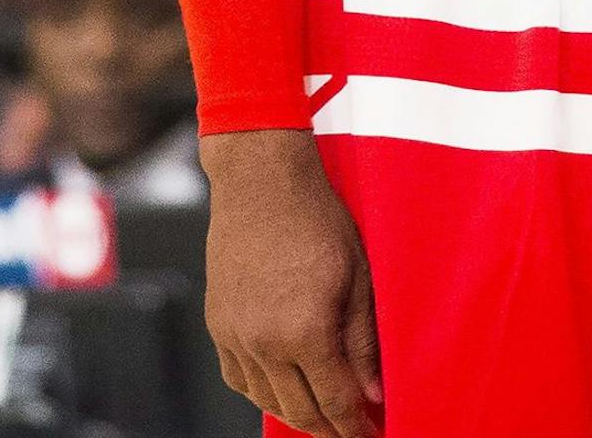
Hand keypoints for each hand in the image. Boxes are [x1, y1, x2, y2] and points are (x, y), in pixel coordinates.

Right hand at [202, 128, 381, 437]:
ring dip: (297, 414)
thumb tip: (373, 391)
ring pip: (266, 400)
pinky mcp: (218, 323)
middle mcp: (264, 343)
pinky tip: (282, 389)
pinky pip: (238, 378)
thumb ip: (363, 340)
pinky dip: (262, 392)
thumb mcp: (357, 274)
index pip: (334, 402)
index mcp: (304, 332)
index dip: (354, 427)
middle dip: (329, 428)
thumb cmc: (315, 216)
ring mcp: (236, 336)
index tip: (371, 435)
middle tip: (351, 431)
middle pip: (300, 411)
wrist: (261, 180)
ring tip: (322, 416)